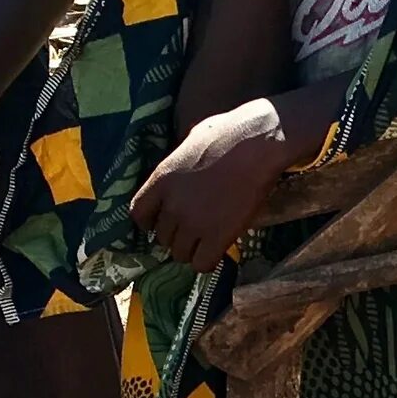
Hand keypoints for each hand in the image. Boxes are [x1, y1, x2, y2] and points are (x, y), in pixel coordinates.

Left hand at [130, 98, 295, 272]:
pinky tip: (218, 248)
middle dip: (177, 235)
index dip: (149, 222)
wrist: (258, 143)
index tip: (161, 222)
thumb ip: (178, 168)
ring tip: (208, 239)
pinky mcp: (218, 236)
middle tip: (195, 228)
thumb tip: (179, 175)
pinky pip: (202, 264)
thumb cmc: (228, 133)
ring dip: (192, 250)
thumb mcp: (189, 143)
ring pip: (180, 254)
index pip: (138, 214)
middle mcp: (172, 205)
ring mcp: (194, 223)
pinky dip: (208, 260)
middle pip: (162, 238)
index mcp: (162, 179)